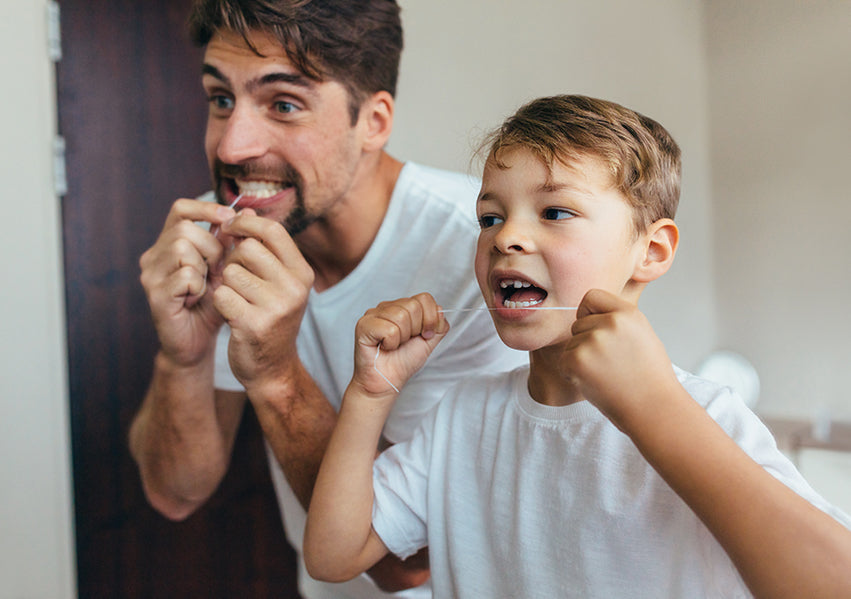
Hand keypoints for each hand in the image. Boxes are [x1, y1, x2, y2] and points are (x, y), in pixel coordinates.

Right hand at [139, 198, 235, 366]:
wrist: (197, 343)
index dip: (205, 209)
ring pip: (182, 248)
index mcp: (168, 244)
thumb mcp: (226, 269)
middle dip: (211, 247)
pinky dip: (198, 286)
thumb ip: (232, 242)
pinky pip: (184, 275)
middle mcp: (154, 256)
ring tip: (207, 285)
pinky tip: (197, 298)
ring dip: (205, 266)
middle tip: (219, 269)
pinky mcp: (155, 295)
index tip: (229, 218)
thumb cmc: (212, 304)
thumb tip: (248, 212)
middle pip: (185, 229)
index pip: (180, 209)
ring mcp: (151, 275)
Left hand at [212, 209, 314, 391]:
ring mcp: (276, 307)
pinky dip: (219, 302)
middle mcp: (294, 288)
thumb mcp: (277, 282)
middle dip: (233, 259)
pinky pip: (221, 295)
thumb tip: (241, 210)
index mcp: (302, 273)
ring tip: (236, 299)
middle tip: (234, 277)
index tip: (230, 227)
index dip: (246, 223)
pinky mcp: (254, 324)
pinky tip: (230, 314)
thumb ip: (262, 249)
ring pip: (231, 272)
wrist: (272, 369)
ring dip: (225, 283)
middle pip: (248, 248)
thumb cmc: (269, 318)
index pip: (273, 230)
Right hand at [351, 293, 448, 397]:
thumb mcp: (429, 341)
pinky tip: (384, 347)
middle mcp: (387, 307)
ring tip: (393, 345)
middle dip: (415, 330)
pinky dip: (391, 343)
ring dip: (402, 338)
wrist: (387, 382)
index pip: (424, 298)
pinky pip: (389, 329)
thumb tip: (440, 310)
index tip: (425, 335)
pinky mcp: (363, 325)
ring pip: (401, 316)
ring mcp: (373, 314)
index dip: (430, 319)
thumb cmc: (403, 362)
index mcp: (402, 307)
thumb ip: (438, 325)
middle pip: (413, 306)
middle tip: (404, 342)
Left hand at [560, 289, 679, 429]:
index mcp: (628, 313)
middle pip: (578, 323)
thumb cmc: (649, 377)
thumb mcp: (642, 334)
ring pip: (571, 343)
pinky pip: (564, 361)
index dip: (590, 313)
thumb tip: (590, 313)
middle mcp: (610, 323)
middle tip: (610, 363)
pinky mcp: (577, 360)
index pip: (592, 296)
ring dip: (581, 359)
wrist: (654, 409)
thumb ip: (618, 319)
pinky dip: (573, 373)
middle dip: (587, 341)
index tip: (598, 330)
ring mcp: (592, 341)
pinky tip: (596, 382)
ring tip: (607, 374)